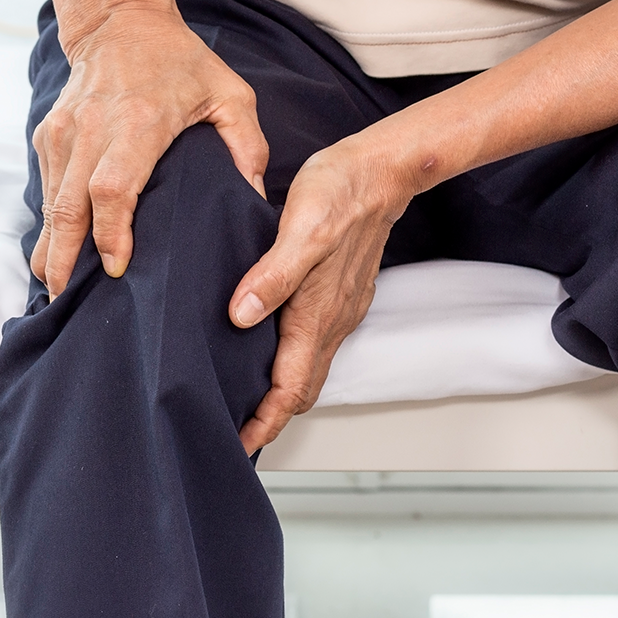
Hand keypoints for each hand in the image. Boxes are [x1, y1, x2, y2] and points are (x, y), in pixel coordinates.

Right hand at [32, 5, 268, 295]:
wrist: (121, 22)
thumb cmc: (182, 62)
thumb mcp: (230, 94)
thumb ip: (248, 145)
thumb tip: (256, 198)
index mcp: (139, 121)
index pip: (114, 186)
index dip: (110, 231)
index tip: (115, 267)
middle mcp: (94, 127)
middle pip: (69, 203)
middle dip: (67, 253)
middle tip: (69, 297)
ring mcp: (65, 131)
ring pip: (50, 199)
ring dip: (51, 245)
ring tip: (56, 287)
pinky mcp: (50, 134)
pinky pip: (46, 186)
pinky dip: (49, 222)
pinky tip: (57, 253)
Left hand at [230, 136, 413, 454]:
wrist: (382, 171)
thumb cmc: (341, 192)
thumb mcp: (301, 228)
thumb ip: (273, 275)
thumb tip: (241, 315)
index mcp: (318, 313)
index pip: (290, 388)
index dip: (264, 423)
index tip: (239, 446)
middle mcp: (332, 320)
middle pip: (301, 389)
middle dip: (270, 418)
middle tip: (235, 433)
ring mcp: (341, 309)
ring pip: (310, 369)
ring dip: (281, 393)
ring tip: (246, 400)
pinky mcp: (341, 295)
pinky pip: (317, 345)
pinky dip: (292, 363)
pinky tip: (270, 350)